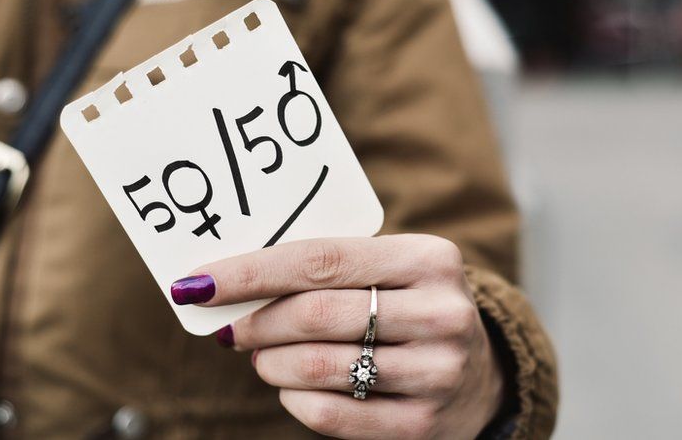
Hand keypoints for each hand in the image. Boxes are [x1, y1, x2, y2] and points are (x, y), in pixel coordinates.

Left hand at [171, 234, 505, 438]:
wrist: (481, 373)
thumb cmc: (410, 308)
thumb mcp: (392, 271)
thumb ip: (330, 267)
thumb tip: (232, 279)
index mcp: (431, 259)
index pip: (322, 259)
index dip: (252, 272)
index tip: (200, 282)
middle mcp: (441, 314)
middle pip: (316, 314)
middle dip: (255, 321)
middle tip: (228, 325)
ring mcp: (436, 373)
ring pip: (319, 367)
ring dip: (269, 361)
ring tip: (260, 354)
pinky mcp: (424, 423)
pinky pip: (331, 414)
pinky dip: (294, 399)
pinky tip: (291, 386)